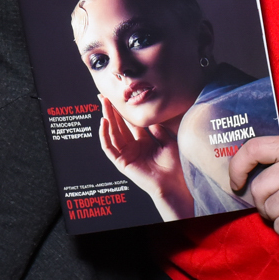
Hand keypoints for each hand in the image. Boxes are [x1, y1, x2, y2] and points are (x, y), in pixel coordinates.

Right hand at [99, 95, 194, 220]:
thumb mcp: (168, 142)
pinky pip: (109, 147)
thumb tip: (149, 119)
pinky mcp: (122, 162)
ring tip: (104, 104)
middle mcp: (134, 148)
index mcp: (144, 142)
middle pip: (119, 126)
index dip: (124, 112)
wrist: (174, 183)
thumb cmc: (174, 166)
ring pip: (112, 133)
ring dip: (107, 118)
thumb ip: (158, 130)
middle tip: (104, 96)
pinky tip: (104, 122)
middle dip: (112, 111)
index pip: (130, 123)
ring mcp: (126, 155)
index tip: (119, 98)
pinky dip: (104, 135)